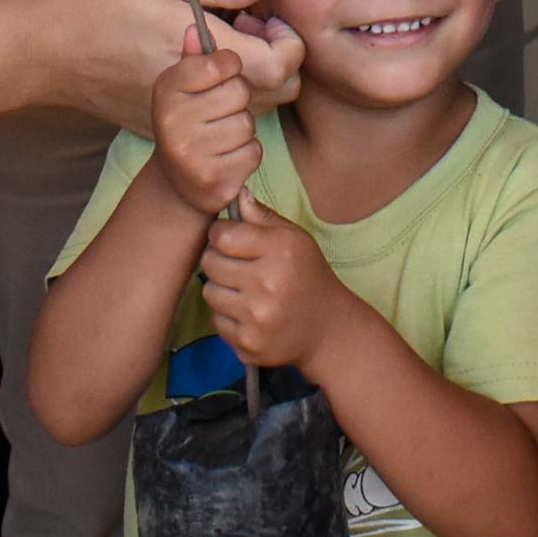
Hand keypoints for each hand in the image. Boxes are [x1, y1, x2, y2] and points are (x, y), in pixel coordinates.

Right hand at [51, 0, 293, 130]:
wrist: (45, 49)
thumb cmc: (96, 3)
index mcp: (195, 49)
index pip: (278, 65)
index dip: (287, 40)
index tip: (266, 16)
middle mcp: (192, 93)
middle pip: (276, 94)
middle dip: (278, 59)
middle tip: (249, 27)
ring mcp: (179, 116)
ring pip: (252, 113)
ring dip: (255, 80)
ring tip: (224, 47)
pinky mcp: (165, 127)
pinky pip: (219, 127)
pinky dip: (226, 101)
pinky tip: (202, 69)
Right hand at [150, 46, 263, 215]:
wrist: (173, 181)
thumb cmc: (183, 119)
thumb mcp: (179, 82)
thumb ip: (193, 55)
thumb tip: (197, 27)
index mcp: (166, 87)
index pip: (223, 62)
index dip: (231, 64)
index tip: (224, 70)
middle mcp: (173, 120)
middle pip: (240, 91)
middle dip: (237, 98)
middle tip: (217, 109)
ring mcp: (191, 153)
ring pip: (247, 123)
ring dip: (241, 128)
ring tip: (218, 134)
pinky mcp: (213, 180)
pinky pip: (253, 152)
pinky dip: (246, 154)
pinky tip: (224, 155)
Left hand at [198, 206, 356, 367]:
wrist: (328, 328)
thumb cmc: (308, 276)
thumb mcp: (294, 239)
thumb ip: (262, 217)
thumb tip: (236, 193)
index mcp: (280, 250)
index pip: (222, 236)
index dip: (221, 234)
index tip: (230, 239)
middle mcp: (268, 283)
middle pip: (210, 263)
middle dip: (219, 261)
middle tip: (238, 266)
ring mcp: (257, 317)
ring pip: (209, 293)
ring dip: (221, 289)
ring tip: (245, 290)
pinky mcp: (248, 343)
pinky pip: (217, 322)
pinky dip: (228, 317)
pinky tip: (250, 314)